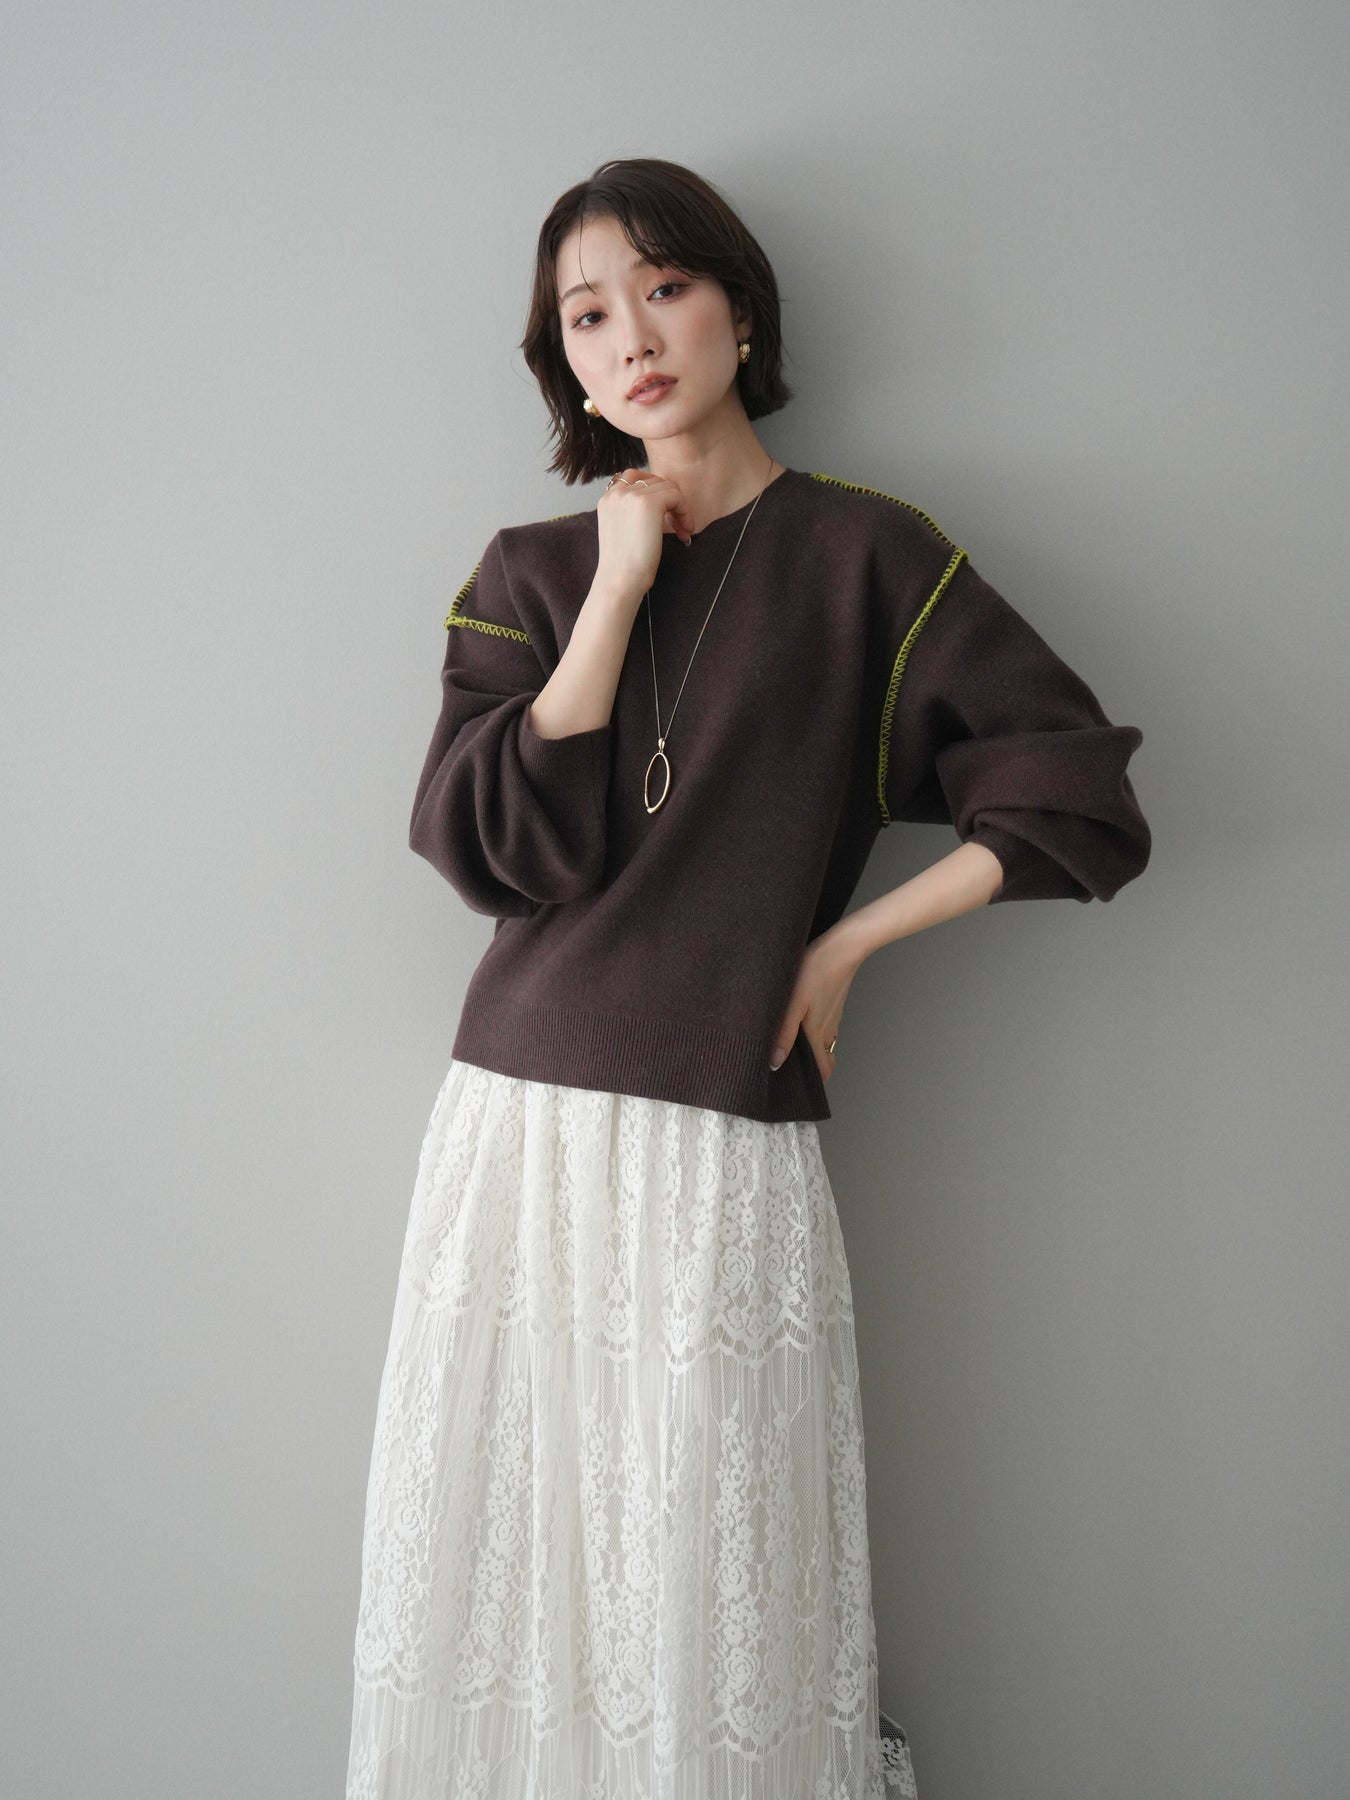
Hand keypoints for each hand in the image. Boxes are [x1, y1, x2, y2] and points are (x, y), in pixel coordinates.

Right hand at [596, 468, 696, 600]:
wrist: (620, 580)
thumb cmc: (623, 565)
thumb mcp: (622, 530)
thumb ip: (631, 512)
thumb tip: (660, 503)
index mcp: (607, 498)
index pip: (636, 478)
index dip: (656, 494)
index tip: (665, 517)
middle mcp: (617, 492)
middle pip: (654, 481)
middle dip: (670, 501)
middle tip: (678, 526)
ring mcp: (632, 495)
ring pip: (668, 487)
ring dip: (680, 508)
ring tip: (682, 531)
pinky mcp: (649, 503)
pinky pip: (676, 496)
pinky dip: (685, 512)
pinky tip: (684, 532)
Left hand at [768, 927, 861, 1081]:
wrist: (841, 947)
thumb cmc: (815, 971)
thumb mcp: (793, 1003)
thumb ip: (784, 1033)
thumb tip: (774, 1064)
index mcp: (817, 1035)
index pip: (821, 1071)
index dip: (812, 1084)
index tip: (798, 1089)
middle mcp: (828, 1030)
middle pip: (823, 1059)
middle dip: (810, 1068)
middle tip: (789, 1069)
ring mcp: (832, 1016)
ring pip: (823, 1042)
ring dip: (811, 1049)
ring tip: (789, 1047)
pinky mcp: (832, 1003)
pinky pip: (824, 1026)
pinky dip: (814, 1032)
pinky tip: (799, 1021)